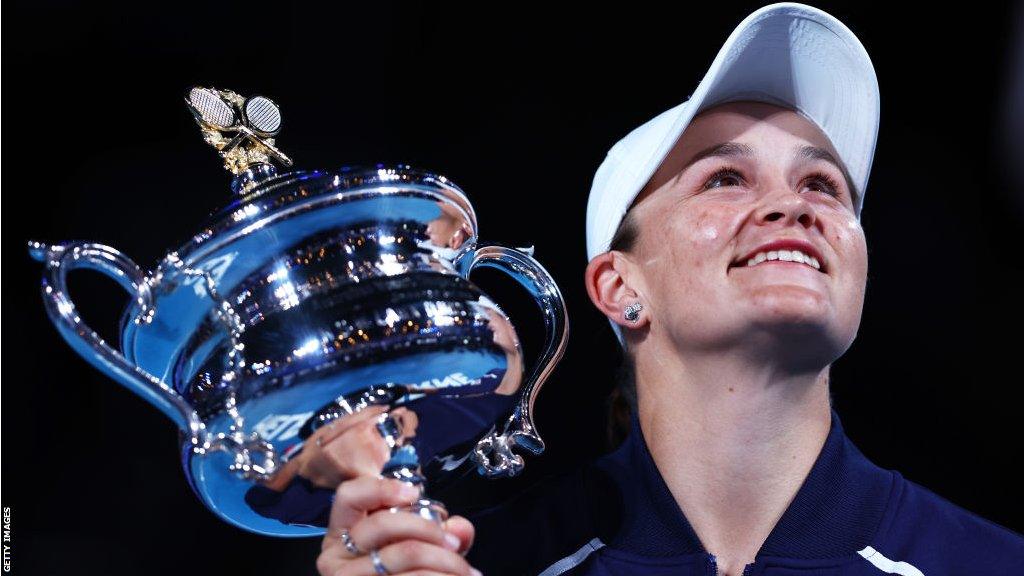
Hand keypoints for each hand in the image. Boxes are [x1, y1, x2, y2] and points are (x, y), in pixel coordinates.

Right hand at [316, 475, 479, 575]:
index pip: (349, 495)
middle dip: (429, 529)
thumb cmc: (402, 574)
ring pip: (404, 553)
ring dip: (445, 561)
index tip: (413, 493)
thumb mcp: (415, 545)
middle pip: (383, 523)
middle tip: (455, 543)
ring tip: (465, 570)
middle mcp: (336, 556)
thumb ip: (440, 531)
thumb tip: (460, 527)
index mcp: (343, 534)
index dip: (381, 488)